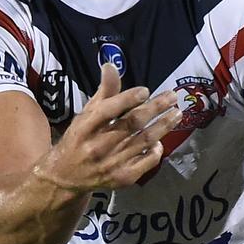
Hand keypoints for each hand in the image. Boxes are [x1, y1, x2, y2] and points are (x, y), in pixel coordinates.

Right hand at [35, 63, 181, 192]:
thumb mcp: (85, 115)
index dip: (128, 99)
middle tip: (172, 97)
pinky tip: (161, 140)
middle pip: (132, 124)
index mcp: (85, 127)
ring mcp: (111, 164)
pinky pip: (146, 162)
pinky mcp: (122, 178)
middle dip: (155, 108)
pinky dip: (156, 150)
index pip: (108, 110)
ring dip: (163, 126)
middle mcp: (98, 146)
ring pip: (143, 141)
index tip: (145, 90)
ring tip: (176, 114)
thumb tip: (110, 65)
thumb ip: (103, 92)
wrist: (66, 177)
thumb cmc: (78, 139)